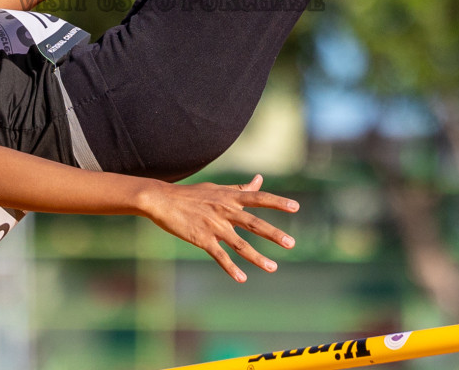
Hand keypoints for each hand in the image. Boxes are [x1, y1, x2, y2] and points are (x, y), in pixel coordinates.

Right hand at [139, 174, 298, 281]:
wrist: (163, 200)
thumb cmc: (191, 194)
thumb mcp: (217, 189)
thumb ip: (240, 188)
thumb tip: (260, 179)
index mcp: (230, 197)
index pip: (258, 198)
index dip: (277, 202)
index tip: (295, 207)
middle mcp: (225, 211)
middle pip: (254, 223)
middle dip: (273, 234)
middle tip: (292, 244)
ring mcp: (214, 226)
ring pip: (240, 244)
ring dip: (257, 257)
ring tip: (273, 268)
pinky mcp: (202, 239)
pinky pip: (220, 256)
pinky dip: (230, 268)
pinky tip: (242, 278)